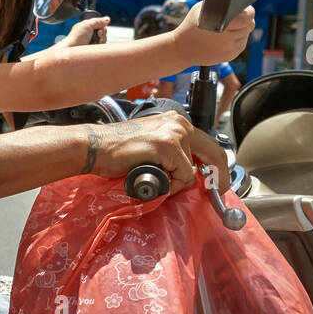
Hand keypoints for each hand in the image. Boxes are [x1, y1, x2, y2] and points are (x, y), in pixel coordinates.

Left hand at [62, 16, 109, 46]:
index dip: (102, 26)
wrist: (73, 49)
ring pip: (104, 39)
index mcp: (87, 27)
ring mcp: (92, 42)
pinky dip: (101, 45)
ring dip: (102, 39)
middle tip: (98, 34)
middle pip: (103, 32)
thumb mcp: (87, 24)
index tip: (99, 29)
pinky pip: (102, 47)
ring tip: (97, 41)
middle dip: (102, 33)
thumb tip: (108, 19)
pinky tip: (97, 45)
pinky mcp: (93, 49)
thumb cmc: (77, 37)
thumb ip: (98, 21)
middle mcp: (90, 34)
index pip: (100, 25)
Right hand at [84, 112, 229, 194]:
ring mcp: (175, 133)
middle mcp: (179, 124)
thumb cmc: (115, 150)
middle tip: (218, 191)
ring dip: (178, 182)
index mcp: (176, 122)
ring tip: (156, 180)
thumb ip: (172, 154)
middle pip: (214, 152)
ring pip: (193, 169)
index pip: (208, 144)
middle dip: (219, 176)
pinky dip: (170, 185)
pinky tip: (152, 179)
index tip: (217, 182)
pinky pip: (182, 176)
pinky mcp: (168, 146)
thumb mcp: (151, 146)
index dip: (216, 166)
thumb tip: (190, 172)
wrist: (93, 147)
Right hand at [169, 2, 254, 66]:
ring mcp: (231, 49)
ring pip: (246, 34)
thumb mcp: (202, 9)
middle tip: (232, 18)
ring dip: (240, 30)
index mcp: (224, 25)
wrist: (182, 49)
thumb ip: (221, 4)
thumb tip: (235, 1)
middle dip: (244, 20)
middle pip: (250, 24)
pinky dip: (236, 39)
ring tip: (226, 29)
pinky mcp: (231, 56)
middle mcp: (230, 38)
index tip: (239, 9)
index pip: (249, 15)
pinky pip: (241, 44)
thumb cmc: (191, 26)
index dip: (246, 10)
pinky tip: (224, 37)